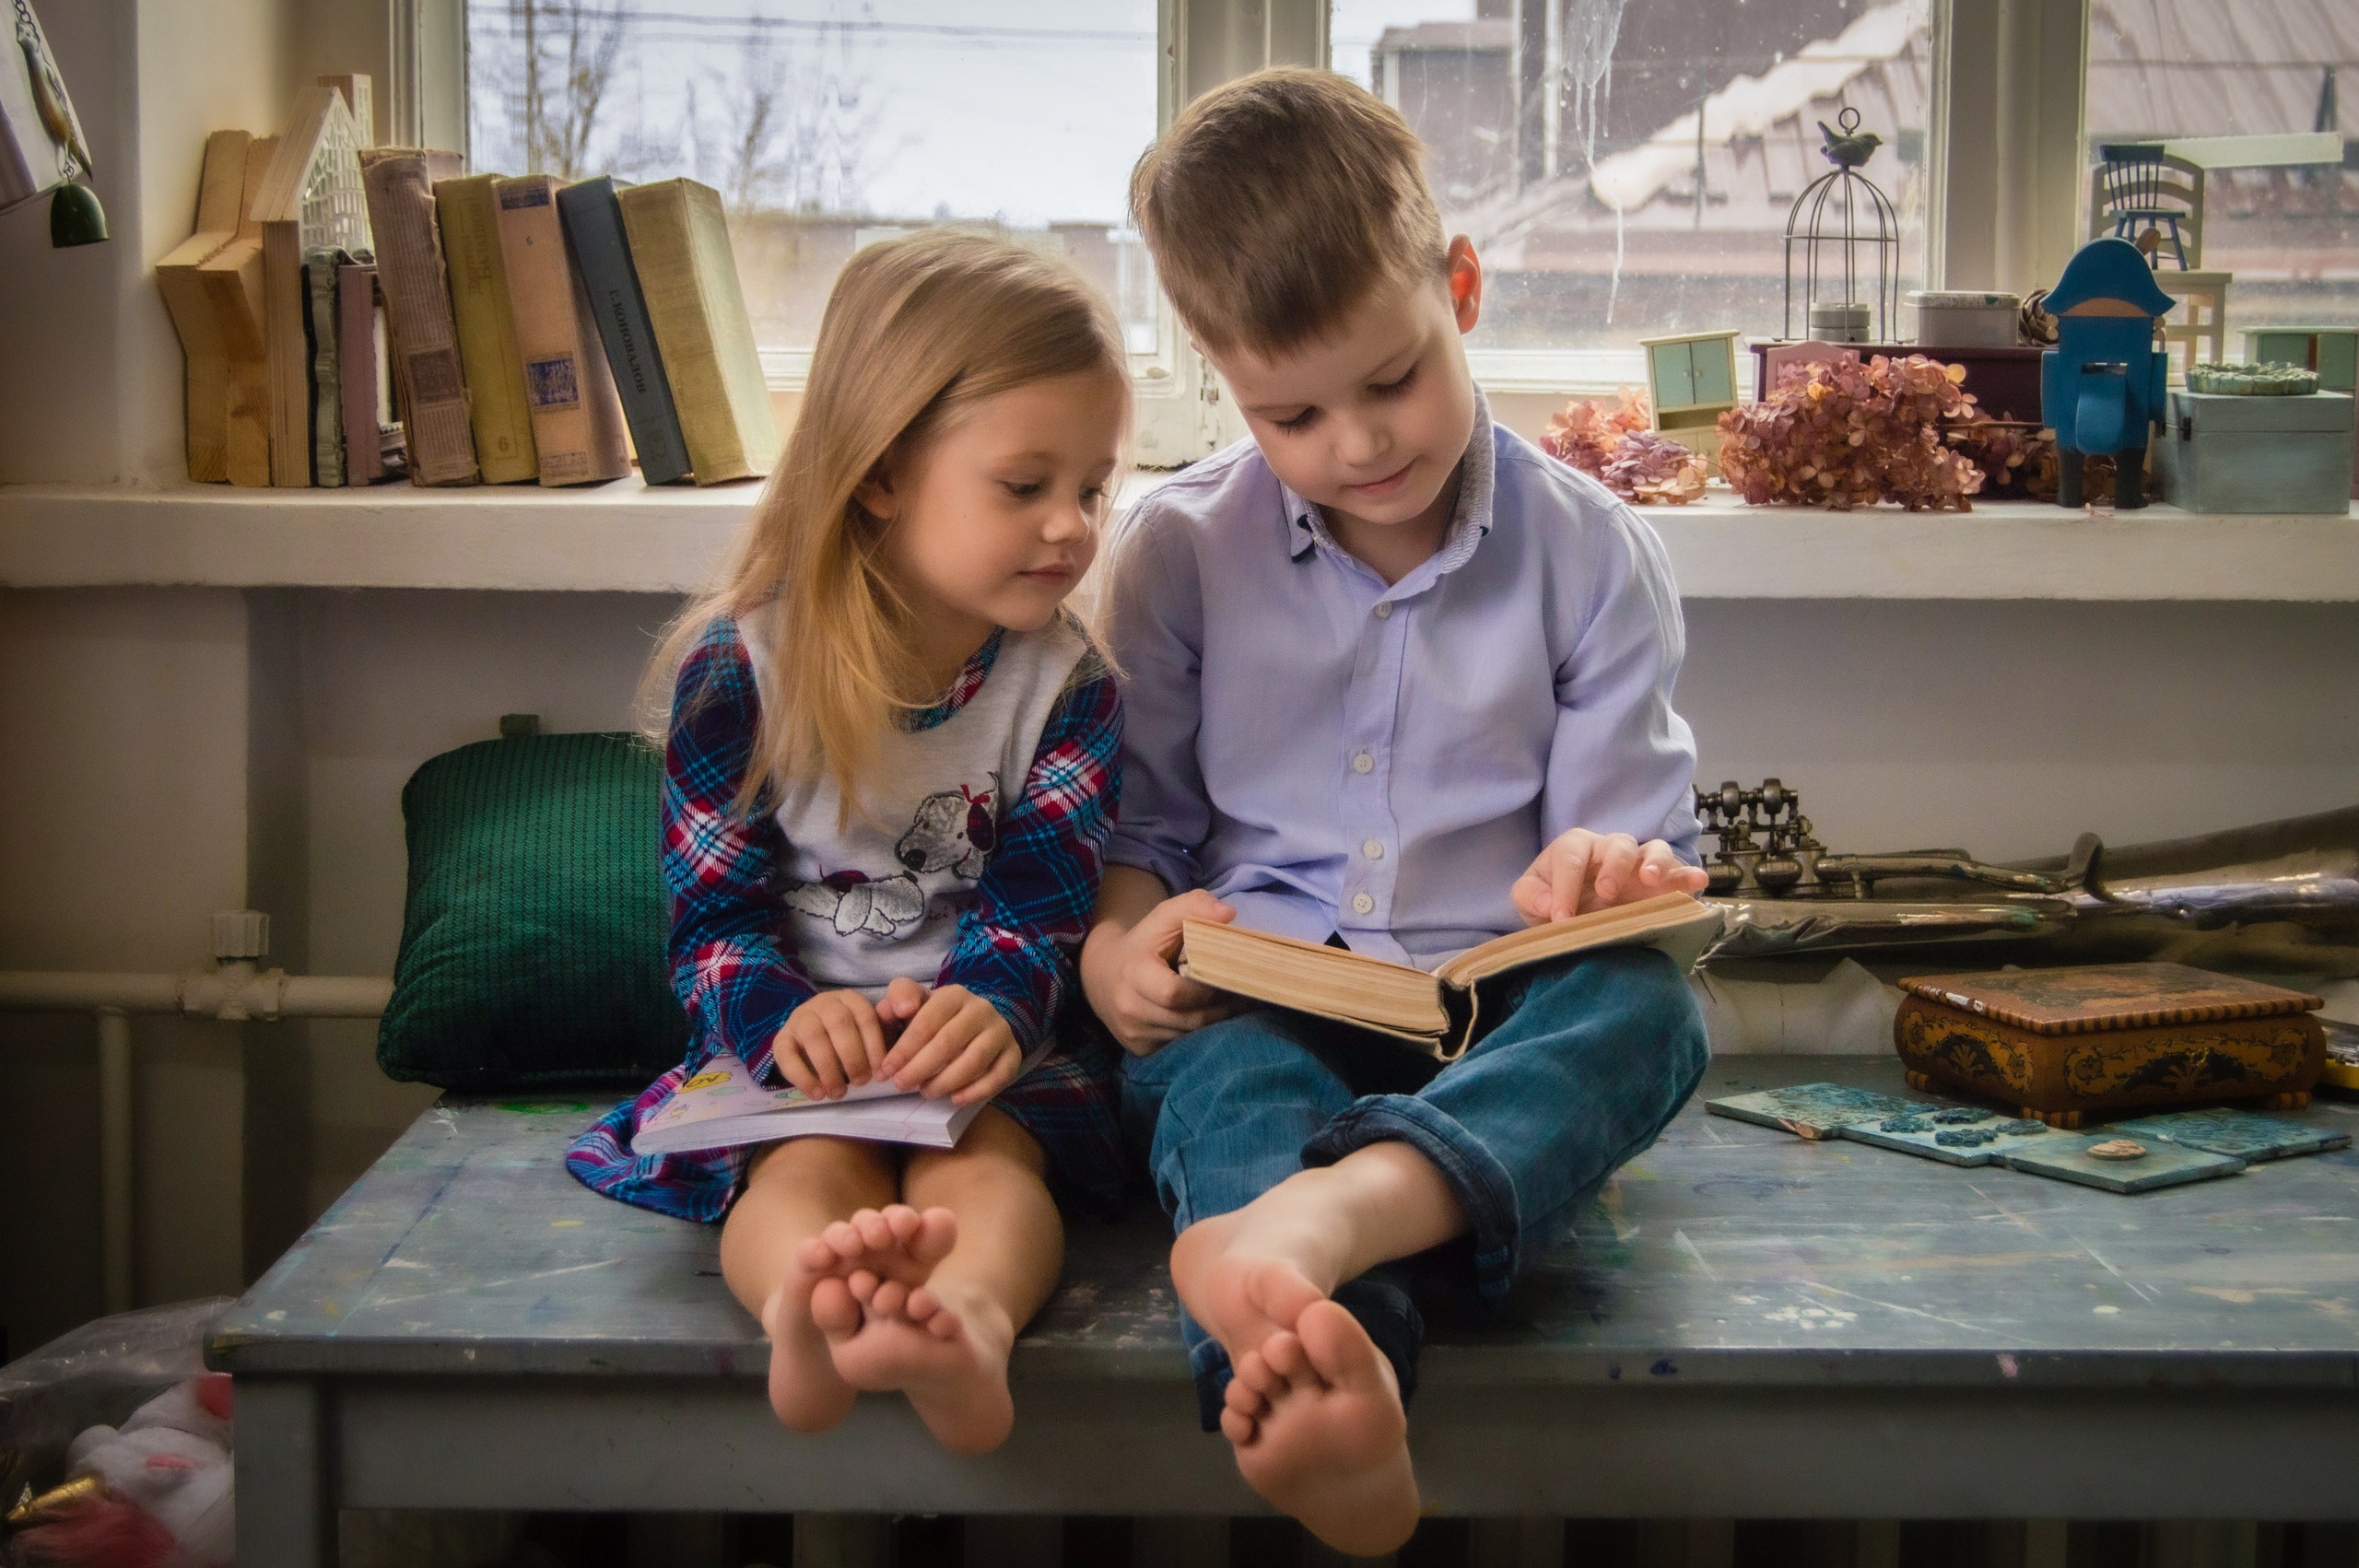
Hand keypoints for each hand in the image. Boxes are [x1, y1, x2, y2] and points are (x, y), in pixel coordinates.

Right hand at [772, 989, 888, 1099]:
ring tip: (838, 1093)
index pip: (865, 1016)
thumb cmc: (849, 1040)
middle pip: (839, 1023)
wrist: (809, 1042)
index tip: (881, 1074)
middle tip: (861, 1082)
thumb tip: (899, 1041)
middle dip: (853, 1056)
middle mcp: (823, 1003)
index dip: (875, 1046)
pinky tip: (818, 1094)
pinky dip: (803, 1078)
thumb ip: (885, 1033)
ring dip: (828, 1068)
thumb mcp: (869, 1034)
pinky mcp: (781, 1039)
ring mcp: (799, 1019)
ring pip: (813, 1036)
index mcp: (849, 999)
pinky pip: (787, 1055)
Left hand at [878, 983, 1024, 1105]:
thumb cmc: (936, 1017)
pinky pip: (999, 1076)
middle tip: (901, 1085)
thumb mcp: (915, 1001)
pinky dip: (976, 1091)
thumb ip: (899, 997)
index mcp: (954, 995)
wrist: (977, 1023)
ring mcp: (1000, 1031)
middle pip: (948, 1042)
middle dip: (920, 1067)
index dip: (904, 1048)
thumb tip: (899, 1008)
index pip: (927, 1021)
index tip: (886, 1070)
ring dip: (945, 1082)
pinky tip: (955, 1099)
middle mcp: (981, 1009)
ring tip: (926, 1092)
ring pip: (974, 1061)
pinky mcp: (1013, 1053)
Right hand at [1079, 887, 1245, 1056]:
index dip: (1206, 990)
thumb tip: (1228, 914)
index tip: (1230, 978)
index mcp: (1134, 975)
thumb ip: (1194, 907)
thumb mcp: (1163, 917)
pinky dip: (1199, 1035)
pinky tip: (1210, 1018)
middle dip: (1221, 1009)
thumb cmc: (1143, 943)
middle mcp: (1129, 1009)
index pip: (1175, 993)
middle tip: (1246, 996)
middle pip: (1188, 1019)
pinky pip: (1179, 1046)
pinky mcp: (1139, 1050)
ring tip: (1235, 1006)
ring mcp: (1133, 1033)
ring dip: (1215, 1024)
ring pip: (1188, 1037)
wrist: (1101, 975)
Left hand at [1512, 829, 1709, 924]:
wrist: (1570, 911)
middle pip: (1618, 845)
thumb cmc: (1550, 897)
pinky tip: (1698, 882)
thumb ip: (1531, 896)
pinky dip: (1688, 875)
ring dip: (1655, 862)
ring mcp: (1637, 864)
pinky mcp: (1659, 882)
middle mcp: (1608, 849)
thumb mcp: (1529, 897)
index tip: (1560, 918)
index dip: (1564, 887)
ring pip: (1653, 848)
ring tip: (1651, 880)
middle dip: (1614, 867)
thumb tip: (1550, 905)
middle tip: (1607, 893)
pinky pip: (1677, 872)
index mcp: (1574, 847)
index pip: (1570, 858)